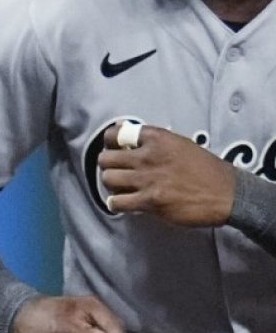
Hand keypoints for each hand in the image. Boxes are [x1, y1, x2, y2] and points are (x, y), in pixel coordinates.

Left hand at [98, 123, 234, 225]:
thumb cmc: (203, 168)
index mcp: (157, 138)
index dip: (109, 143)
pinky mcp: (150, 201)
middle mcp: (148, 156)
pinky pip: (117, 202)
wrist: (226, 193)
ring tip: (120, 187)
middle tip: (116, 171)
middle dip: (107, 166)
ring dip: (111, 185)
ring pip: (108, 179)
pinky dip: (116, 204)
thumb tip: (122, 128)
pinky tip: (122, 203)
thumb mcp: (179, 143)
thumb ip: (151, 139)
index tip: (112, 148)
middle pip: (105, 159)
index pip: (115, 134)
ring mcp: (147, 179)